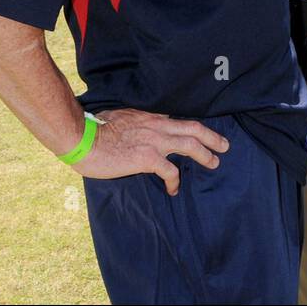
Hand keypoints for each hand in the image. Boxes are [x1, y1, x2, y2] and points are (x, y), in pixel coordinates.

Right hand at [76, 108, 229, 195]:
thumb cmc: (94, 129)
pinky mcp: (147, 158)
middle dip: (212, 137)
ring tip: (214, 163)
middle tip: (225, 145)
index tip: (203, 133)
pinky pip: (170, 171)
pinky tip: (174, 189)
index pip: (178, 119)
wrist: (82, 137)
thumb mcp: (120, 116)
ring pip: (190, 145)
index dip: (193, 127)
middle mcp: (157, 125)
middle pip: (193, 128)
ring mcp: (154, 141)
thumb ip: (134, 121)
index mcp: (150, 116)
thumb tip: (136, 129)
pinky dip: (175, 181)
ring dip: (205, 154)